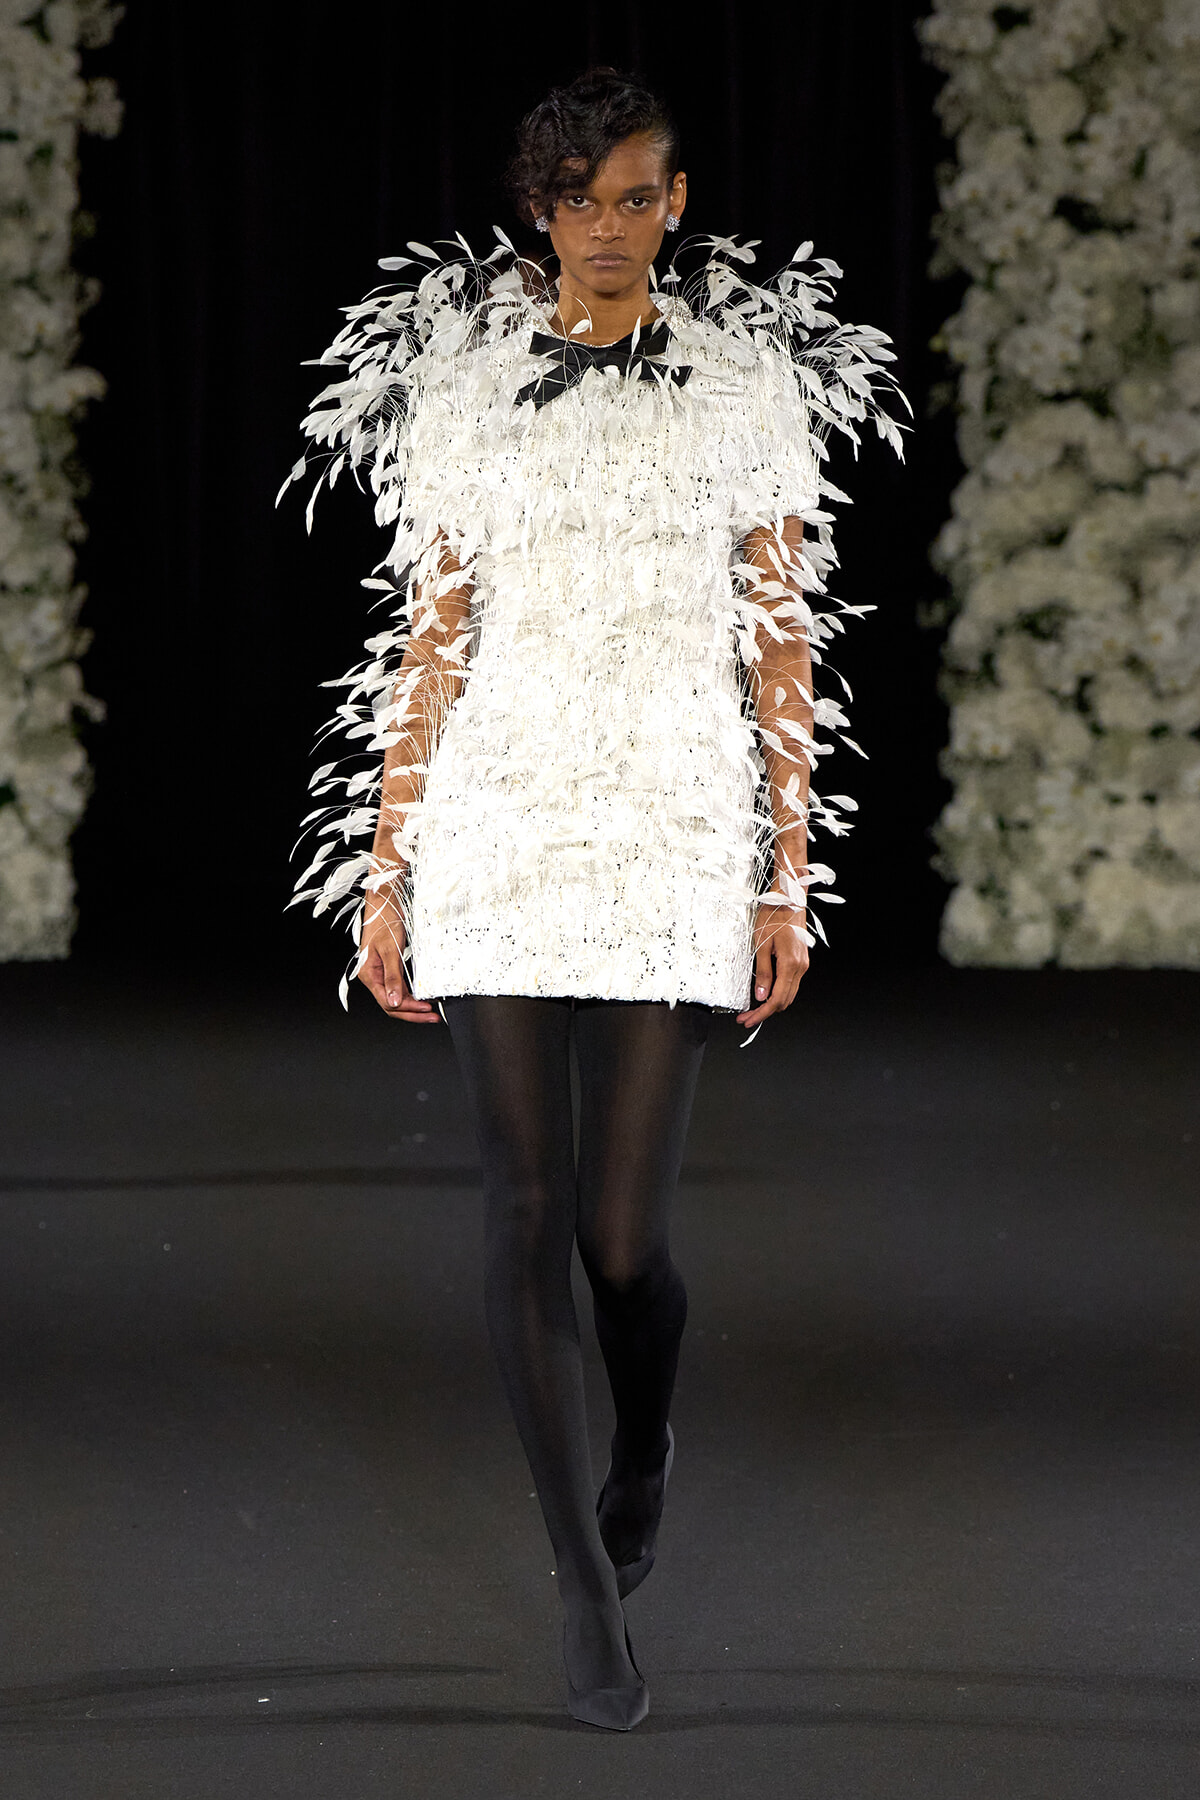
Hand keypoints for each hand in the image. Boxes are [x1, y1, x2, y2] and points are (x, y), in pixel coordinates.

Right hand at [356, 891, 439, 1023]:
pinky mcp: (389, 966)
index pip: (388, 1003)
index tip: (426, 1009)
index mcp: (369, 974)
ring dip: (412, 1006)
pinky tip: (422, 997)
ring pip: (396, 997)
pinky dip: (411, 994)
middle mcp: (373, 976)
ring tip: (430, 1011)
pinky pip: (399, 986)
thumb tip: (394, 1001)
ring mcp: (381, 972)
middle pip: (392, 1004)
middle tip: (432, 1016)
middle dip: (412, 1013)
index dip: (408, 1009)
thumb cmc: (384, 921)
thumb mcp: (391, 950)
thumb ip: (393, 977)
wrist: (385, 901)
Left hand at [735, 903, 809, 1029]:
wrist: (789, 898)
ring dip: (772, 1005)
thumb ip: (763, 972)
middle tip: (746, 1018)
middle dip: (765, 1013)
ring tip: (753, 1010)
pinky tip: (765, 994)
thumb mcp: (761, 944)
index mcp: (790, 964)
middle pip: (784, 1001)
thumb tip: (761, 995)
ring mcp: (802, 964)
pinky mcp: (801, 961)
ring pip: (788, 995)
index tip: (748, 1020)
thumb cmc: (774, 915)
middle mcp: (800, 967)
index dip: (761, 1014)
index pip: (776, 1000)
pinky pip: (790, 984)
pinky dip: (778, 994)